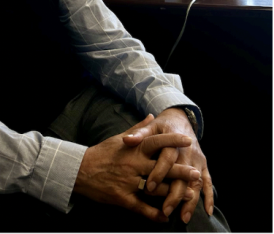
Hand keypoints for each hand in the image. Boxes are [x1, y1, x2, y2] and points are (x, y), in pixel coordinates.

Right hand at [73, 114, 200, 222]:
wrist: (80, 170)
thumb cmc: (102, 153)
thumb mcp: (119, 138)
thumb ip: (138, 129)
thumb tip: (151, 116)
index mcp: (133, 149)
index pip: (156, 141)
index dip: (172, 140)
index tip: (187, 140)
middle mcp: (132, 164)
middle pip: (160, 167)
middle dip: (180, 170)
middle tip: (196, 173)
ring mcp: (128, 182)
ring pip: (155, 188)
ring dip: (173, 193)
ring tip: (189, 196)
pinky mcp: (122, 198)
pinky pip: (142, 208)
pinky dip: (155, 214)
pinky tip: (166, 217)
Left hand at [123, 108, 212, 223]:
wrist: (181, 119)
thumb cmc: (162, 125)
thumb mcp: (151, 126)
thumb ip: (139, 133)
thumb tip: (127, 140)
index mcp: (173, 139)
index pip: (167, 157)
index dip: (159, 172)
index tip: (149, 188)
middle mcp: (187, 150)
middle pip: (183, 174)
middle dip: (175, 193)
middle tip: (166, 210)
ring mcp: (197, 159)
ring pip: (195, 182)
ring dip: (190, 200)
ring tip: (182, 217)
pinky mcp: (203, 164)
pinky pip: (208, 182)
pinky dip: (209, 196)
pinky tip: (207, 211)